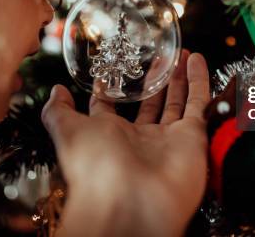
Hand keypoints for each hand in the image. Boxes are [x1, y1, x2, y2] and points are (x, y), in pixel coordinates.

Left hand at [41, 51, 209, 236]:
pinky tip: (196, 58)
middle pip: (149, 103)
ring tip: (179, 53)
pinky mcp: (192, 136)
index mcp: (110, 137)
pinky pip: (198, 103)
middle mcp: (140, 139)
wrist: (132, 202)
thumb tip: (55, 91)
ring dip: (178, 76)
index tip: (115, 68)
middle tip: (157, 56)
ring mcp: (168, 138)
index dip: (113, 89)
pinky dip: (199, 80)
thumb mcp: (67, 132)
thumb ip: (59, 111)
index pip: (111, 109)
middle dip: (153, 80)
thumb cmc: (95, 168)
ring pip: (176, 101)